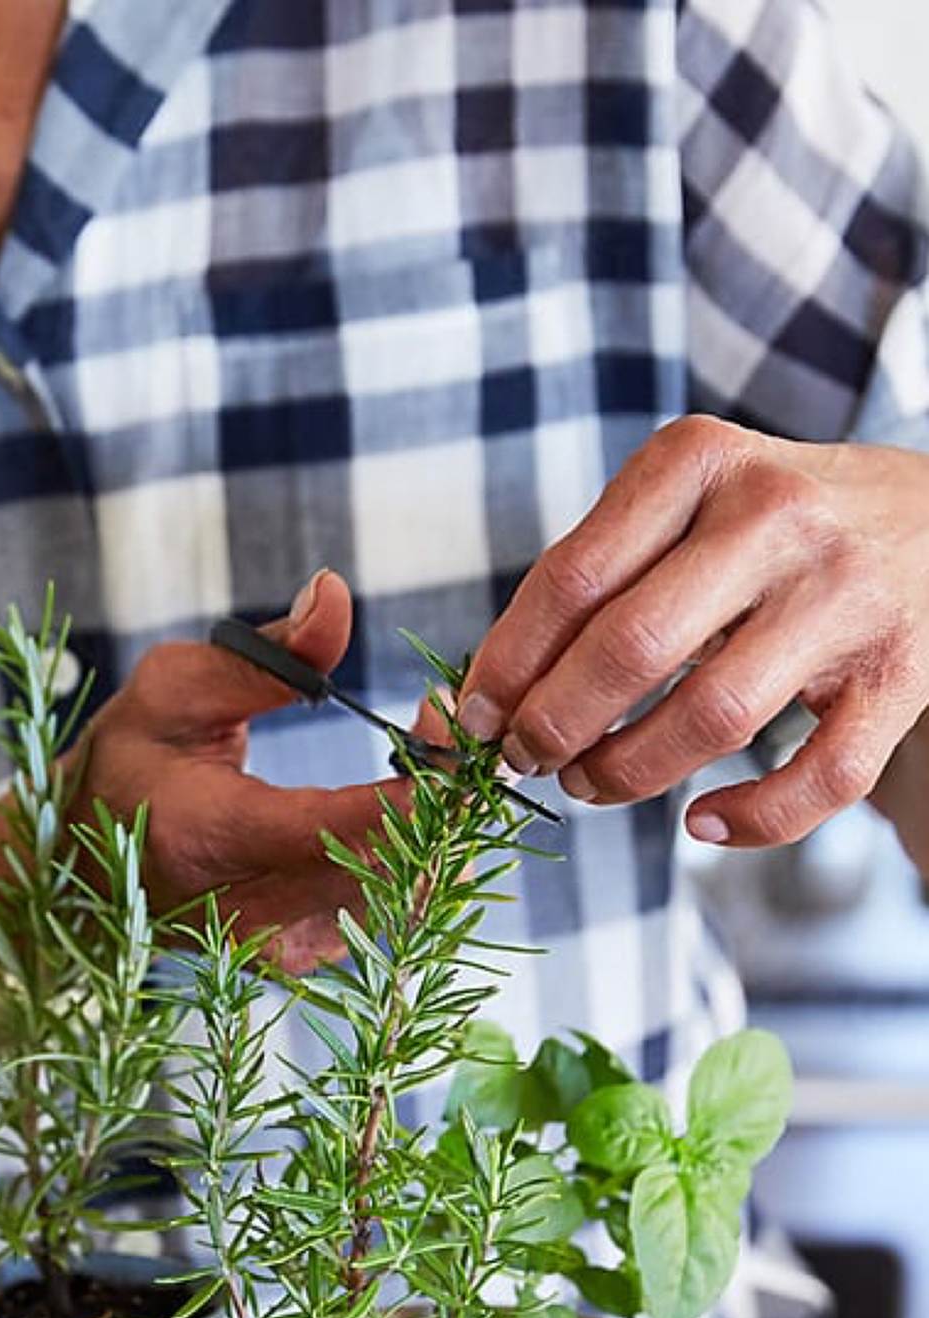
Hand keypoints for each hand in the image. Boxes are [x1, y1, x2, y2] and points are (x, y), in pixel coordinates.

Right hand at [0, 572, 408, 969]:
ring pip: (397, 903)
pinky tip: (401, 819)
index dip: (416, 782)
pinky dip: (408, 868)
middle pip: (387, 869)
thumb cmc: (125, 766)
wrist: (77, 866)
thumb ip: (266, 654)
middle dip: (437, 798)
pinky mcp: (294, 962)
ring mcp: (274, 948)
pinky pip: (381, 922)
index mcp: (210, 835)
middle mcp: (246, 911)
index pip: (342, 824)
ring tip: (427, 767)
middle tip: (445, 731)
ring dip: (433, 833)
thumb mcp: (174, 689)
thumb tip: (335, 596)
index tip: (444, 724)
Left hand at [456, 416, 928, 847]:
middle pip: (630, 648)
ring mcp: (847, 596)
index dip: (505, 666)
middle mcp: (777, 516)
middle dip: (552, 725)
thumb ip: (584, 582)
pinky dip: (753, 820)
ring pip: (712, 717)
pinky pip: (820, 777)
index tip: (472, 719)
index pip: (569, 580)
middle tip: (524, 760)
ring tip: (588, 786)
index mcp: (698, 461)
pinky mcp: (905, 673)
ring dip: (626, 773)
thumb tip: (464, 709)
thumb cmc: (761, 527)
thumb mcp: (677, 507)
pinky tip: (702, 824)